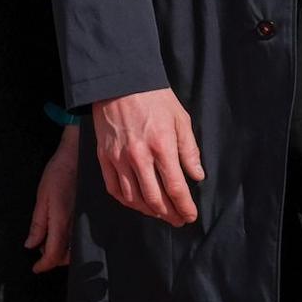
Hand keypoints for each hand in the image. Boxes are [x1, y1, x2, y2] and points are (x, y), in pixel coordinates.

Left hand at [24, 124, 78, 271]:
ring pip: (75, 249)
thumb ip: (38, 224)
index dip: (43, 265)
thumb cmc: (58, 173)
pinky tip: (62, 234)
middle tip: (40, 251)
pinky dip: (71, 243)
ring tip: (49, 240)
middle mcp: (76, 225)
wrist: (79, 155)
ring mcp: (85, 221)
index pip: (53, 254)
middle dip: (52, 259)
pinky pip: (81, 238)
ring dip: (62, 252)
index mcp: (61, 221)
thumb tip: (31, 245)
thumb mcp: (41, 197)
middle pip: (66, 256)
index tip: (35, 269)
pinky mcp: (90, 216)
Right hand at [91, 87, 203, 226]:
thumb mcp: (180, 118)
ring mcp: (119, 158)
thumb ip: (189, 149)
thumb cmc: (154, 97)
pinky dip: (127, 201)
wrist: (120, 81)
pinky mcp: (104, 157)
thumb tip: (197, 176)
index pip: (175, 188)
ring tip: (160, 214)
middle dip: (169, 214)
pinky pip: (114, 189)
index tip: (190, 216)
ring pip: (134, 198)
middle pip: (155, 199)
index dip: (184, 207)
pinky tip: (137, 203)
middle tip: (178, 219)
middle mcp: (139, 157)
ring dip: (149, 211)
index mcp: (162, 146)